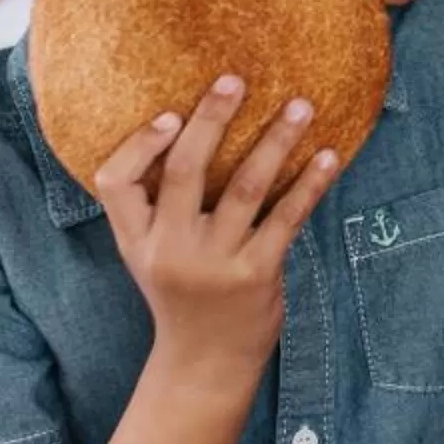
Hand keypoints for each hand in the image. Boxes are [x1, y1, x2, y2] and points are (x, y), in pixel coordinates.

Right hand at [92, 75, 342, 385]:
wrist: (205, 364)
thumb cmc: (182, 294)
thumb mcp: (150, 255)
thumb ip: (156, 207)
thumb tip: (186, 127)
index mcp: (137, 240)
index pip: (114, 183)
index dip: (138, 145)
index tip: (169, 114)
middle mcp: (170, 249)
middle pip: (184, 172)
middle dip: (210, 120)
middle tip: (234, 79)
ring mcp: (214, 263)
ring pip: (244, 188)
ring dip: (275, 141)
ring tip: (301, 104)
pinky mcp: (256, 276)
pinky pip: (286, 219)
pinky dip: (309, 184)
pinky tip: (329, 155)